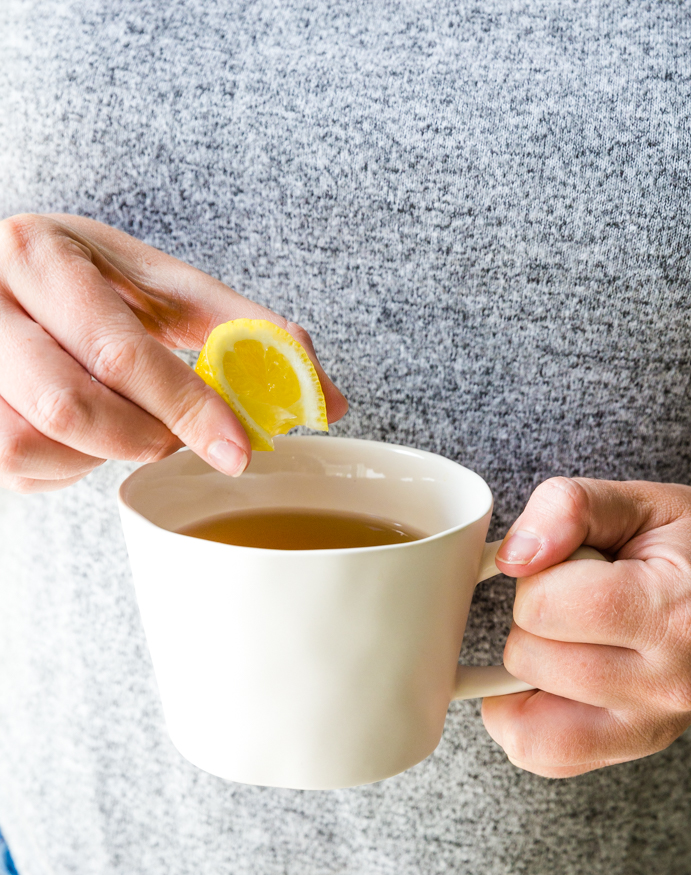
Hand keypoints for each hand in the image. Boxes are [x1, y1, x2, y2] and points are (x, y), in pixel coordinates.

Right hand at [0, 213, 347, 491]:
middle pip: (71, 408)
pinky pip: (13, 468)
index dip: (188, 409)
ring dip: (94, 455)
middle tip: (172, 436)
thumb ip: (241, 330)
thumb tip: (324, 397)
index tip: (237, 449)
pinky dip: (61, 466)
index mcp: (42, 256)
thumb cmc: (83, 280)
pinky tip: (75, 432)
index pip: (122, 351)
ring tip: (115, 419)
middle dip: (142, 437)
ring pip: (32, 447)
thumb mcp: (156, 282)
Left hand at [481, 477, 690, 776]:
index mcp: (673, 612)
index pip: (543, 607)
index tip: (571, 566)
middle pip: (528, 658)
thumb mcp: (641, 504)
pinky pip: (539, 754)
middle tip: (582, 601)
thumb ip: (570, 508)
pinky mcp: (632, 749)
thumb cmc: (688, 550)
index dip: (536, 576)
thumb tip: (514, 558)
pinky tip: (555, 680)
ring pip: (525, 713)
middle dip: (534, 620)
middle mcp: (669, 683)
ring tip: (580, 636)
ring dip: (533, 668)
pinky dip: (525, 718)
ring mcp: (652, 727)